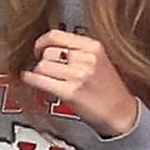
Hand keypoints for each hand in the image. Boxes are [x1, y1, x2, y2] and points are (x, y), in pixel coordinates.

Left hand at [21, 29, 137, 136]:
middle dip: (41, 60)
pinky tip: (28, 79)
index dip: (42, 42)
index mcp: (93, 46)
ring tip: (42, 77)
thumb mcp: (99, 60)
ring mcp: (79, 75)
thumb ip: (77, 50)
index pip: (56, 35)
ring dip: (37, 72)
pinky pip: (40, 80)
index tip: (39, 48)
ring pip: (42, 65)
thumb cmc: (108, 90)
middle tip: (43, 67)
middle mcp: (87, 58)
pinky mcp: (71, 92)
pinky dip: (30, 79)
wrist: (121, 114)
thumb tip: (47, 46)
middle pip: (48, 51)